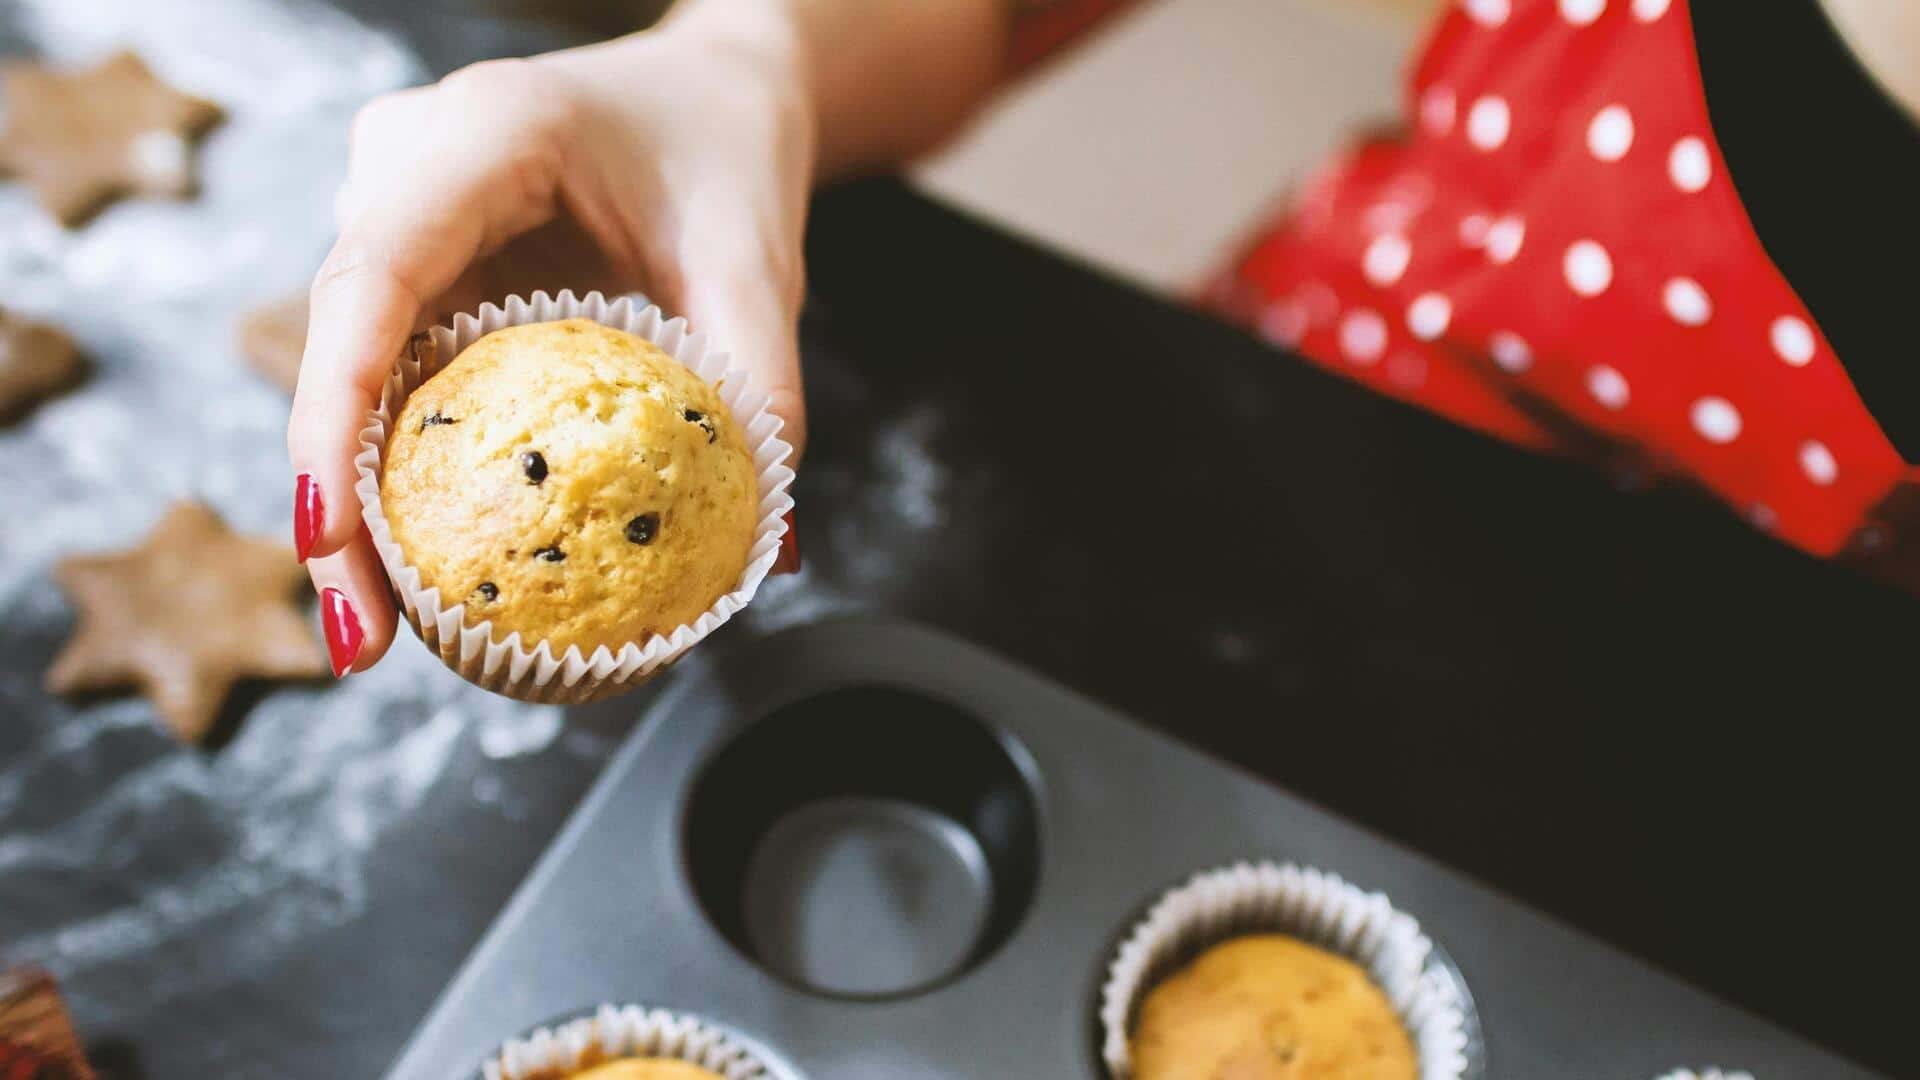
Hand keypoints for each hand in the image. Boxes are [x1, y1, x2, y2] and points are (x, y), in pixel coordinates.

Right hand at [288, 23, 813, 675]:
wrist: (711, 93)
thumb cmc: (726, 153)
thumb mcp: (756, 259)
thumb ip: (762, 385)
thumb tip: (770, 554)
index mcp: (483, 136)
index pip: (373, 277)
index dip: (334, 409)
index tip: (330, 532)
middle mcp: (407, 168)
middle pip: (340, 345)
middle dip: (334, 503)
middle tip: (357, 640)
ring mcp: (396, 215)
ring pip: (351, 370)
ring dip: (359, 502)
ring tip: (374, 633)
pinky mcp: (414, 266)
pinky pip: (392, 374)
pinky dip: (402, 468)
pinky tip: (421, 567)